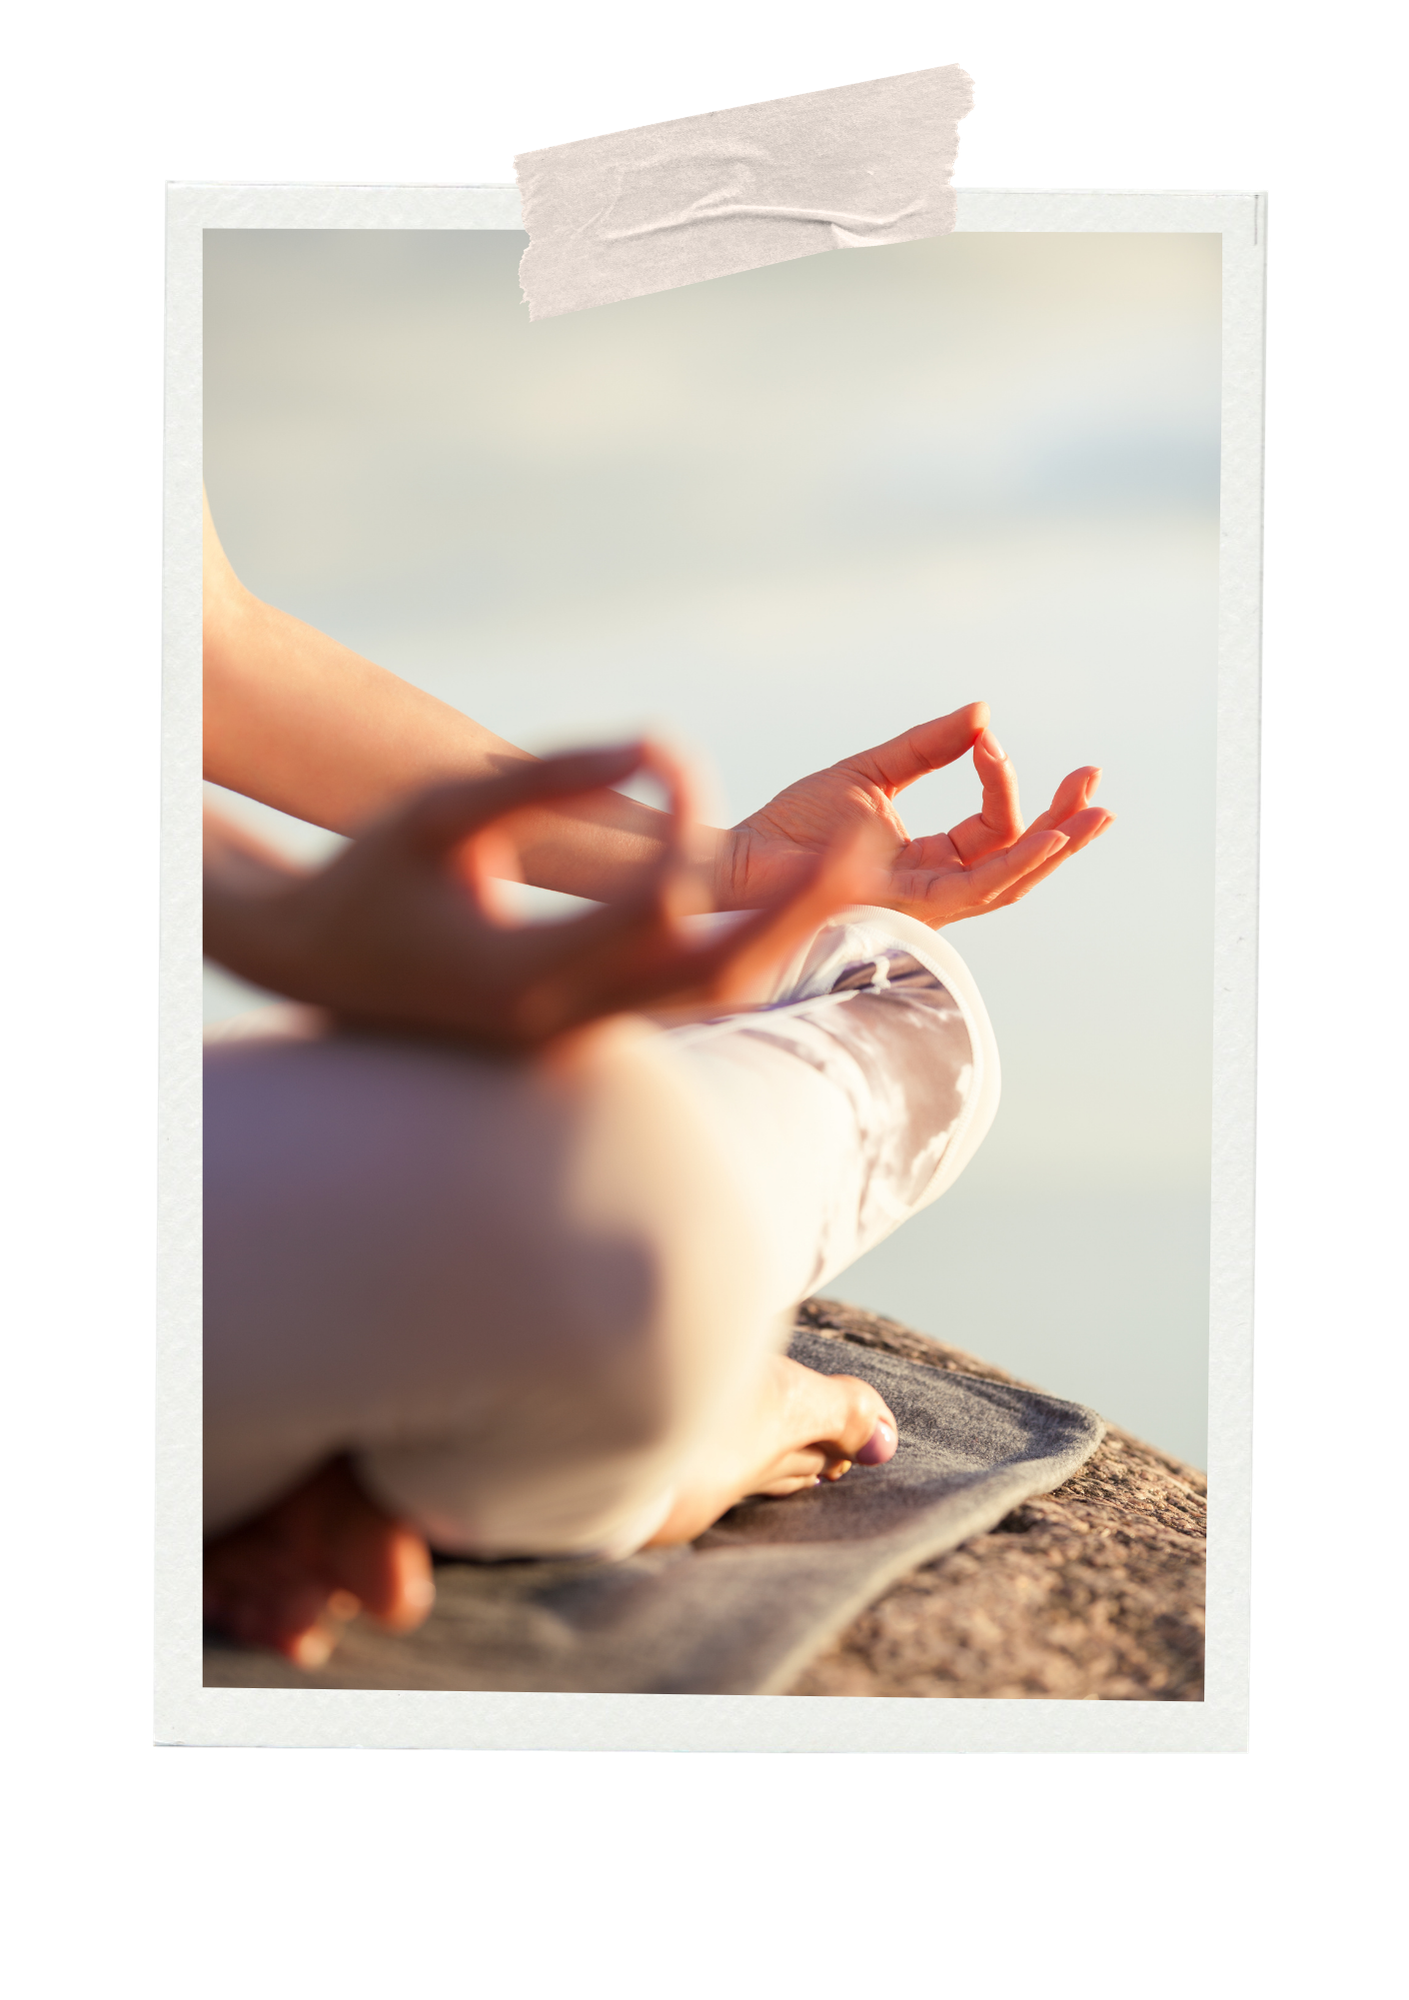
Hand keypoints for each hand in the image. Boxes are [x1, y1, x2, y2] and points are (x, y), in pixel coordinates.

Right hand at [204, 742, 884, 1053]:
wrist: (320, 971)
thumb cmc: (368, 881)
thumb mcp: (438, 814)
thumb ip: (546, 778)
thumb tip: (658, 744)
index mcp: (516, 977)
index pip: (646, 910)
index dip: (681, 831)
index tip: (683, 766)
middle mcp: (561, 1025)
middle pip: (715, 971)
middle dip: (800, 907)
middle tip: (869, 840)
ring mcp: (581, 1042)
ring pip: (716, 995)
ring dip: (790, 931)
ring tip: (857, 866)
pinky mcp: (594, 1037)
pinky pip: (692, 998)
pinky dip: (749, 947)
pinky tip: (795, 898)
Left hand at [714, 702, 1113, 929]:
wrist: (740, 855)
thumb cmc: (792, 824)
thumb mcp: (872, 772)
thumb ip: (928, 747)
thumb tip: (983, 713)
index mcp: (928, 860)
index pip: (990, 829)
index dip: (1002, 785)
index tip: (991, 740)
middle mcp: (934, 890)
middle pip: (1016, 863)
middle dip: (1062, 825)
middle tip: (1096, 783)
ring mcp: (923, 905)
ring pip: (1007, 882)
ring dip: (1053, 847)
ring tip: (1092, 813)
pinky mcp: (906, 906)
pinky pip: (974, 890)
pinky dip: (1014, 863)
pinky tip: (1046, 837)